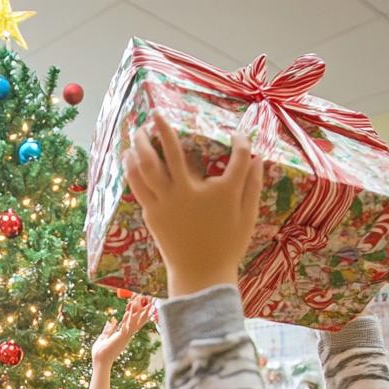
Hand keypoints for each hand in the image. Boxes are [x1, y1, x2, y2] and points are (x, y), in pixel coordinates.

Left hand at [91, 295, 151, 367]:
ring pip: (135, 322)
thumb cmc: (101, 352)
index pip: (132, 322)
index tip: (141, 305)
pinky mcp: (120, 337)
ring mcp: (124, 336)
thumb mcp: (104, 337)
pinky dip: (127, 319)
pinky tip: (129, 311)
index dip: (137, 313)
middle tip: (151, 302)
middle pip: (138, 321)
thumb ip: (109, 329)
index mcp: (122, 335)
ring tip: (146, 304)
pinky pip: (125, 326)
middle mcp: (126, 335)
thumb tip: (112, 321)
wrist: (100, 362)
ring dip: (139, 313)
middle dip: (144, 312)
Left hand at [122, 118, 263, 297]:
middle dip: (164, 128)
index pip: (238, 157)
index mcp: (222, 192)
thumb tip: (258, 158)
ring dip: (141, 145)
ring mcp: (168, 202)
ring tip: (137, 131)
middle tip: (156, 112)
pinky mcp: (153, 214)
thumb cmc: (227, 247)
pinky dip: (133, 168)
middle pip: (173, 151)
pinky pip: (138, 185)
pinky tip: (130, 157)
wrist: (201, 276)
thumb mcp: (248, 217)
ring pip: (148, 166)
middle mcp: (191, 192)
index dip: (242, 143)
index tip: (239, 136)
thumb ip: (253, 186)